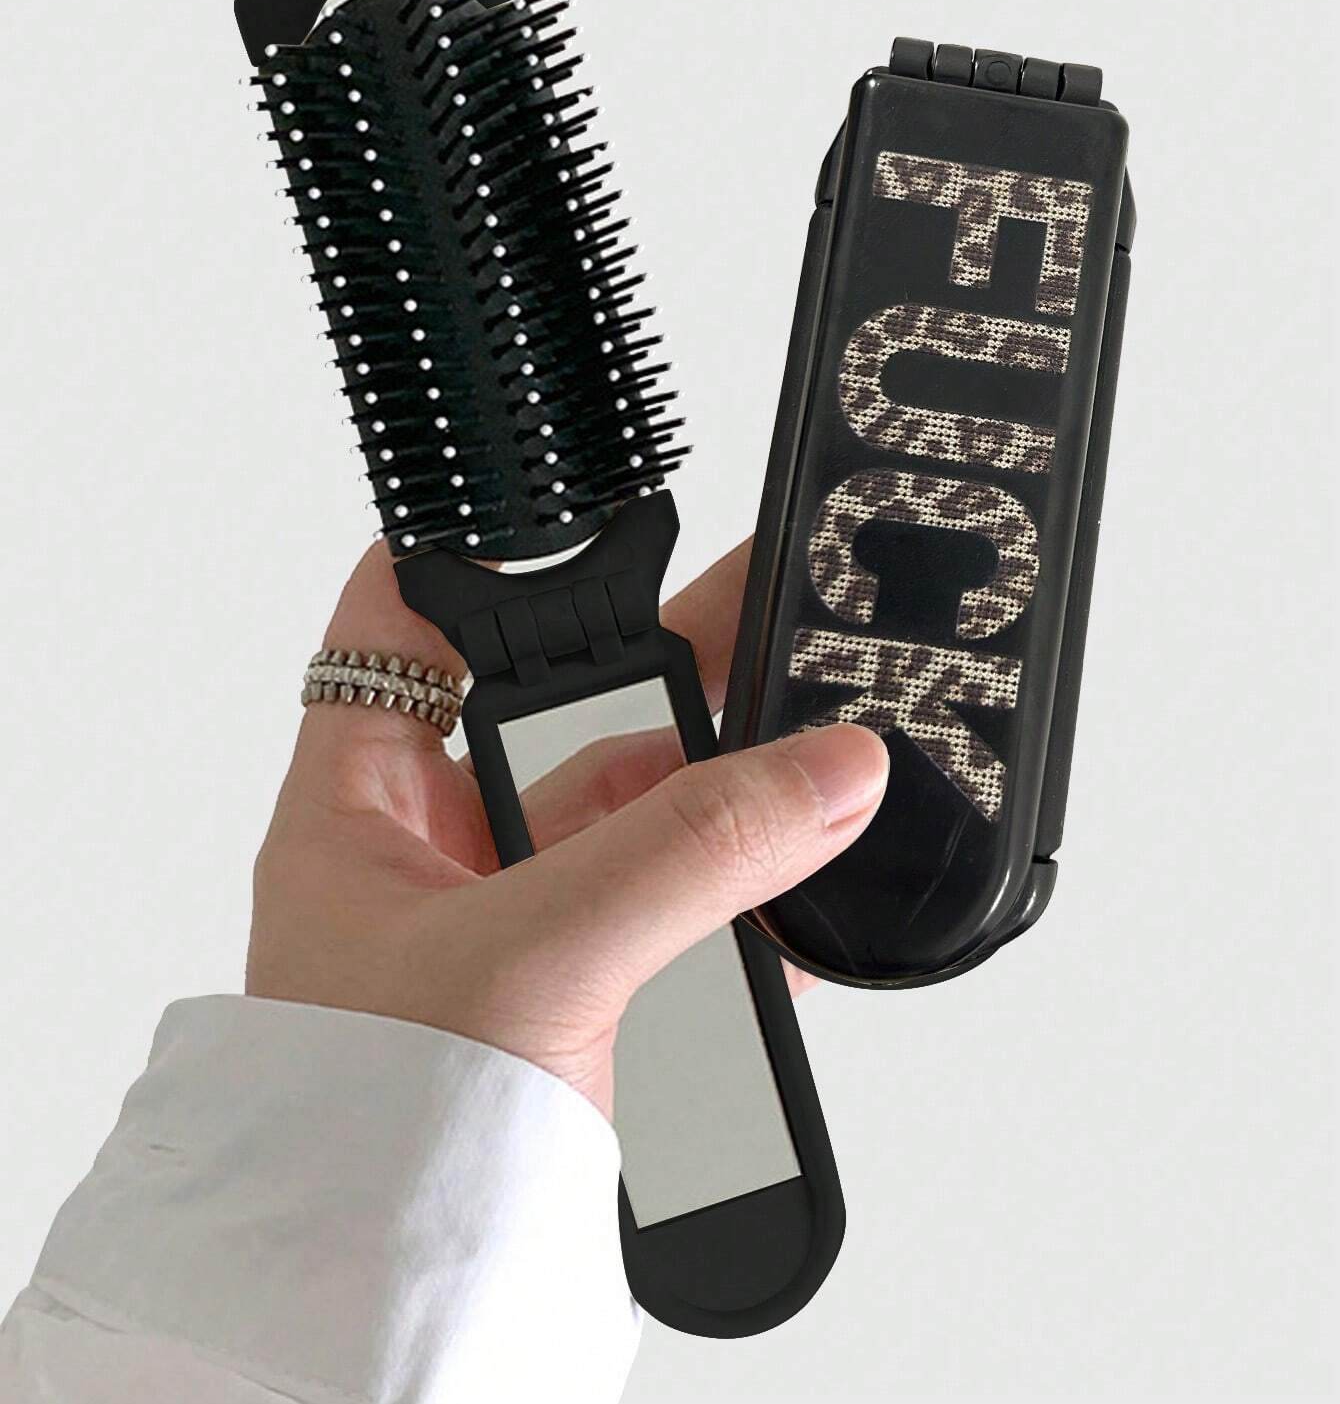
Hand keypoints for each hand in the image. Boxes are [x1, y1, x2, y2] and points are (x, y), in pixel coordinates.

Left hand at [247, 539, 887, 1115]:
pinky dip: (752, 905)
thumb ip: (689, 857)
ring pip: (638, 819)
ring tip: (818, 758)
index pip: (396, 628)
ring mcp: (515, 929)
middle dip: (667, 676)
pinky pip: (681, 918)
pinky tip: (811, 891)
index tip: (571, 507)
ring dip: (727, 799)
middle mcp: (434, 856)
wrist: (385, 1321)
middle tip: (771, 616)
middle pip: (559, 717)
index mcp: (361, 809)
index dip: (472, 555)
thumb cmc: (367, 1143)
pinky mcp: (586, 1004)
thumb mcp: (533, 960)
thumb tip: (827, 771)